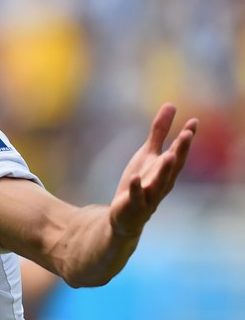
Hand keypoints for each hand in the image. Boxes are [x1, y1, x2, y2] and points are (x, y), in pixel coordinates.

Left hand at [109, 103, 197, 236]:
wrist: (125, 214)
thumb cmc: (140, 181)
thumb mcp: (148, 154)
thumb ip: (159, 132)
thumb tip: (171, 105)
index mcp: (166, 169)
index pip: (179, 152)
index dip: (186, 138)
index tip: (193, 121)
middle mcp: (162, 182)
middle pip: (173, 166)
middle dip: (180, 151)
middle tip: (187, 134)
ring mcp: (149, 195)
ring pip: (159, 183)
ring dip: (164, 170)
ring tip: (168, 156)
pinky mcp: (133, 205)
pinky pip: (136, 196)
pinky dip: (136, 188)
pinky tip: (135, 178)